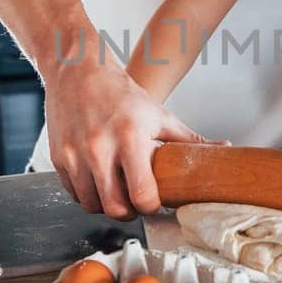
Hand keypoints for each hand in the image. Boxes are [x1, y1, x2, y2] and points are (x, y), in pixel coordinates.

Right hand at [45, 59, 210, 218]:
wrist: (77, 71)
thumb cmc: (120, 93)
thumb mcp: (159, 115)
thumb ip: (188, 139)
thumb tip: (222, 149)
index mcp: (130, 138)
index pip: (142, 196)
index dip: (151, 206)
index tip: (154, 200)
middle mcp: (99, 148)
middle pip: (115, 208)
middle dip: (129, 211)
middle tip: (135, 201)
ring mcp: (75, 155)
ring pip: (91, 205)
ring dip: (106, 205)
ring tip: (117, 190)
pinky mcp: (59, 158)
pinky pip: (73, 193)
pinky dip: (87, 194)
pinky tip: (99, 180)